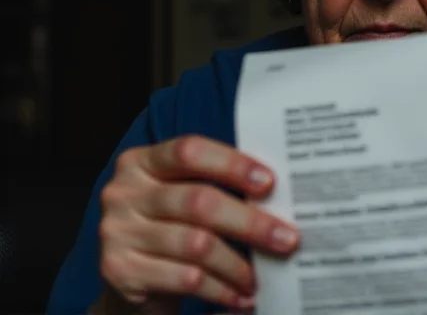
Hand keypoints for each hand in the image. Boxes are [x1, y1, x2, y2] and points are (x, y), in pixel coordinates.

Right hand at [97, 135, 298, 311]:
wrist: (124, 280)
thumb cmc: (168, 227)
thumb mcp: (181, 197)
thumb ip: (214, 186)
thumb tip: (278, 196)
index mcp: (142, 162)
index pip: (189, 151)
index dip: (232, 164)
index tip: (269, 182)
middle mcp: (124, 192)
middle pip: (198, 201)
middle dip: (250, 222)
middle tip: (287, 238)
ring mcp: (117, 232)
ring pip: (196, 244)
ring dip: (238, 264)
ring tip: (260, 277)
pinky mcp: (121, 271)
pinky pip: (185, 278)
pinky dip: (221, 289)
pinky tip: (240, 296)